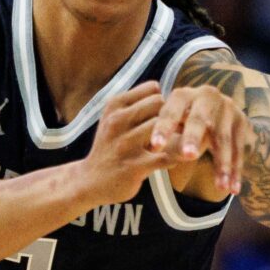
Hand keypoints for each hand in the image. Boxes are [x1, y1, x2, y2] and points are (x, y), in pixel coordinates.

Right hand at [79, 81, 169, 205]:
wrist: (91, 181)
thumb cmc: (110, 146)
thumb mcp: (113, 118)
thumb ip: (134, 103)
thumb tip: (160, 88)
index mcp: (114, 105)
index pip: (153, 89)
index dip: (163, 101)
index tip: (166, 114)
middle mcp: (117, 121)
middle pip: (159, 103)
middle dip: (170, 115)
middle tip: (175, 129)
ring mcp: (125, 144)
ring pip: (162, 127)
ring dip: (175, 135)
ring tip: (178, 142)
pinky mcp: (134, 166)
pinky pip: (166, 156)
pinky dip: (176, 156)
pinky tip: (174, 159)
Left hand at [150, 83, 250, 197]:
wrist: (222, 115)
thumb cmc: (185, 122)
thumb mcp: (173, 122)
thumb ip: (160, 131)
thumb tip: (143, 152)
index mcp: (184, 95)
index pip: (171, 109)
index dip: (163, 127)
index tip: (154, 147)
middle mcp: (207, 97)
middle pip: (200, 119)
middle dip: (194, 138)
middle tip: (187, 156)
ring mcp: (228, 109)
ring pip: (223, 139)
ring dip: (222, 164)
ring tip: (220, 187)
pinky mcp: (243, 123)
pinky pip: (239, 150)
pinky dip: (236, 171)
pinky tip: (233, 189)